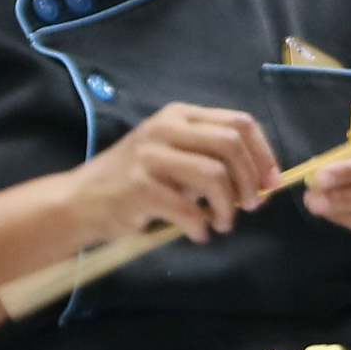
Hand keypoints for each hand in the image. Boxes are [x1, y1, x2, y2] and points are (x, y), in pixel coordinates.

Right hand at [66, 104, 278, 247]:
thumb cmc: (132, 181)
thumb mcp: (171, 155)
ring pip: (214, 175)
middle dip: (249, 180)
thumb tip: (260, 181)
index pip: (239, 122)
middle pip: (231, 144)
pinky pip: (188, 208)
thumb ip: (210, 158)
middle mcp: (165, 128)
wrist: (79, 201)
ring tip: (221, 223)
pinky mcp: (139, 187)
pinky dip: (201, 226)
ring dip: (227, 207)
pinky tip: (197, 233)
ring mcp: (150, 156)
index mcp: (179, 115)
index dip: (263, 154)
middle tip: (249, 206)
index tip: (271, 183)